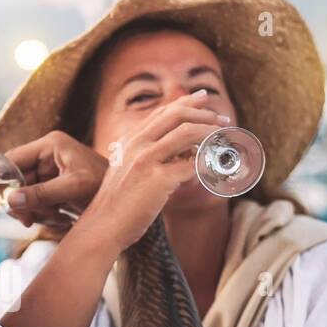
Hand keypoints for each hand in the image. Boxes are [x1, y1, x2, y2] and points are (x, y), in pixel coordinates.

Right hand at [3, 132, 108, 227]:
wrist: (127, 200)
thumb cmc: (106, 187)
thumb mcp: (73, 189)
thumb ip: (41, 194)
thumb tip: (11, 201)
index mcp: (52, 145)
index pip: (12, 158)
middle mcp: (49, 154)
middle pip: (17, 179)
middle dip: (21, 202)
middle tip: (26, 220)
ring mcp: (51, 170)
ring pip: (25, 193)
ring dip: (34, 210)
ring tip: (54, 217)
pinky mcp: (55, 185)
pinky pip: (36, 200)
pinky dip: (42, 213)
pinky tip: (57, 218)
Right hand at [73, 91, 228, 252]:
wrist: (102, 227)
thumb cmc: (117, 205)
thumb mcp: (125, 171)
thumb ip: (147, 156)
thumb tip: (184, 151)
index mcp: (129, 140)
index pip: (162, 111)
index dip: (187, 102)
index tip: (204, 99)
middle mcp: (137, 144)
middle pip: (177, 114)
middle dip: (205, 114)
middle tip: (223, 121)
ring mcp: (146, 160)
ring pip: (188, 133)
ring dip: (211, 134)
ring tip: (224, 141)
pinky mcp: (158, 179)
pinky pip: (192, 164)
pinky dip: (206, 164)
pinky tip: (214, 168)